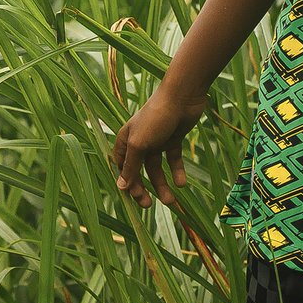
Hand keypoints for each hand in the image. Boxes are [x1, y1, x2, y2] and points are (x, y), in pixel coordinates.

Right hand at [112, 83, 206, 208]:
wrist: (182, 96)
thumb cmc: (156, 117)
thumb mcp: (140, 144)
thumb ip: (131, 166)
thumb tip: (120, 187)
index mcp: (126, 140)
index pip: (122, 167)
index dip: (127, 183)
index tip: (135, 198)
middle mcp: (140, 141)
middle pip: (138, 170)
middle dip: (143, 189)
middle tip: (148, 206)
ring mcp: (157, 140)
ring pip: (156, 168)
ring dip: (162, 185)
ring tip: (171, 201)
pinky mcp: (173, 138)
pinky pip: (173, 159)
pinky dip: (177, 171)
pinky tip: (181, 183)